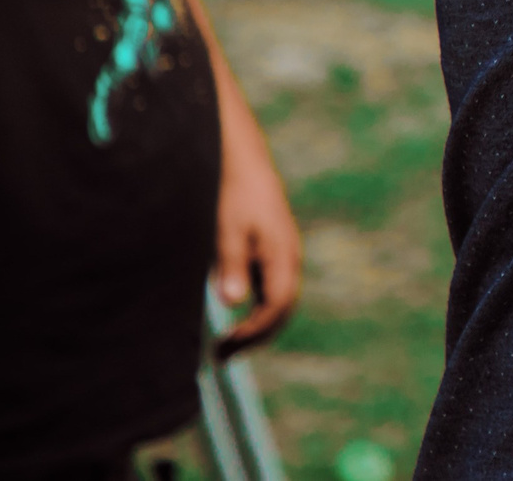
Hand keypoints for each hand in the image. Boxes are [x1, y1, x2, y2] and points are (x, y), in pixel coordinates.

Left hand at [214, 106, 302, 354]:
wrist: (242, 159)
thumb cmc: (234, 193)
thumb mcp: (227, 229)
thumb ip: (231, 266)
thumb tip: (232, 303)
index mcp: (283, 254)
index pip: (278, 305)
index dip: (254, 330)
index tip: (226, 344)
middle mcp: (289, 257)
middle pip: (282, 308)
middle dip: (256, 334)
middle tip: (223, 353)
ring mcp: (283, 253)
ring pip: (277, 299)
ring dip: (255, 322)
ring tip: (226, 339)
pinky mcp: (273, 248)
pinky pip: (270, 286)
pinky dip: (255, 305)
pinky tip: (233, 309)